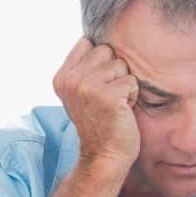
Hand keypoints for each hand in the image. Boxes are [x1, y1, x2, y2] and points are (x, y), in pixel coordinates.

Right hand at [52, 37, 140, 180]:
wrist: (104, 156)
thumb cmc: (100, 125)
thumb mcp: (81, 94)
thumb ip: (84, 68)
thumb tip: (98, 40)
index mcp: (62, 77)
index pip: (88, 44)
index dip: (100, 62)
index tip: (98, 87)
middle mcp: (71, 80)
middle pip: (106, 51)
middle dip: (114, 72)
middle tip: (109, 99)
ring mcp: (88, 87)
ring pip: (121, 65)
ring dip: (124, 84)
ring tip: (116, 105)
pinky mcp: (108, 96)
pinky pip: (132, 81)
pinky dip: (133, 96)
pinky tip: (123, 111)